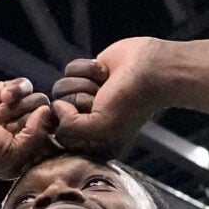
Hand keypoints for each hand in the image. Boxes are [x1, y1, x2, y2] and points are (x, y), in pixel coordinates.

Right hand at [0, 77, 54, 178]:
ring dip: (22, 106)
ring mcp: (13, 110)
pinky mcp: (4, 91)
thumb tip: (47, 111)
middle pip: (47, 119)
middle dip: (31, 121)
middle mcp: (20, 131)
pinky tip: (4, 98)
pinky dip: (17, 90)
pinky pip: (25, 85)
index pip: (50, 140)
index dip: (46, 136)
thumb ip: (37, 137)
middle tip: (10, 125)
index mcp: (22, 151)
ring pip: (38, 100)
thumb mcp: (12, 155)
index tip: (34, 138)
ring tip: (1, 112)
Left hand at [51, 38, 169, 157]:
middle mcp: (86, 120)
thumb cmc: (131, 101)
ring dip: (85, 82)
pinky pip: (70, 69)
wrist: (152, 69)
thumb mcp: (101, 127)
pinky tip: (106, 73)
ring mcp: (85, 95)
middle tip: (104, 97)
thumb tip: (56, 106)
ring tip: (106, 85)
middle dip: (81, 98)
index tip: (95, 113)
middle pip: (57, 107)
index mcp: (91, 140)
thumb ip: (69, 128)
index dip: (72, 119)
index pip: (59, 133)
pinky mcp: (86, 74)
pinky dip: (88, 68)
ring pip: (60, 87)